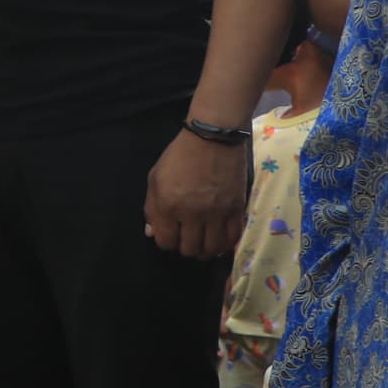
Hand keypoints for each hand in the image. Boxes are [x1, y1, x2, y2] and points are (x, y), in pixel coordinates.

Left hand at [144, 129, 248, 256]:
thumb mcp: (155, 178)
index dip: (166, 242)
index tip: (170, 234)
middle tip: (187, 239)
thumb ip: (151, 208)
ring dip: (205, 250)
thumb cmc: (179, 156)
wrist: (213, 137)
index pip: (166, 242)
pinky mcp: (236, 209)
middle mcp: (193, 213)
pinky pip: (232, 238)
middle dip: (185, 248)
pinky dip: (225, 244)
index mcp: (168, 205)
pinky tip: (220, 240)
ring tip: (203, 243)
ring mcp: (217, 213)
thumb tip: (151, 233)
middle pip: (189, 249)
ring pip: (211, 248)